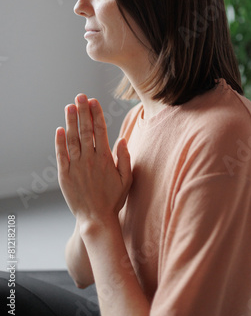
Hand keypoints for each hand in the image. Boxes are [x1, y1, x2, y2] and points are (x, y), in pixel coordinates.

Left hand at [55, 94, 132, 226]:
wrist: (96, 219)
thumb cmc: (113, 199)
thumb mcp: (126, 179)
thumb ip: (124, 158)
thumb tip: (121, 139)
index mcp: (105, 159)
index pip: (100, 130)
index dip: (97, 114)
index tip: (94, 101)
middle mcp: (90, 160)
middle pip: (86, 130)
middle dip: (83, 111)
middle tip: (80, 96)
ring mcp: (76, 167)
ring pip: (73, 140)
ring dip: (71, 122)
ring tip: (69, 107)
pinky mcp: (65, 175)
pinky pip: (61, 155)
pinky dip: (60, 142)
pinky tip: (59, 129)